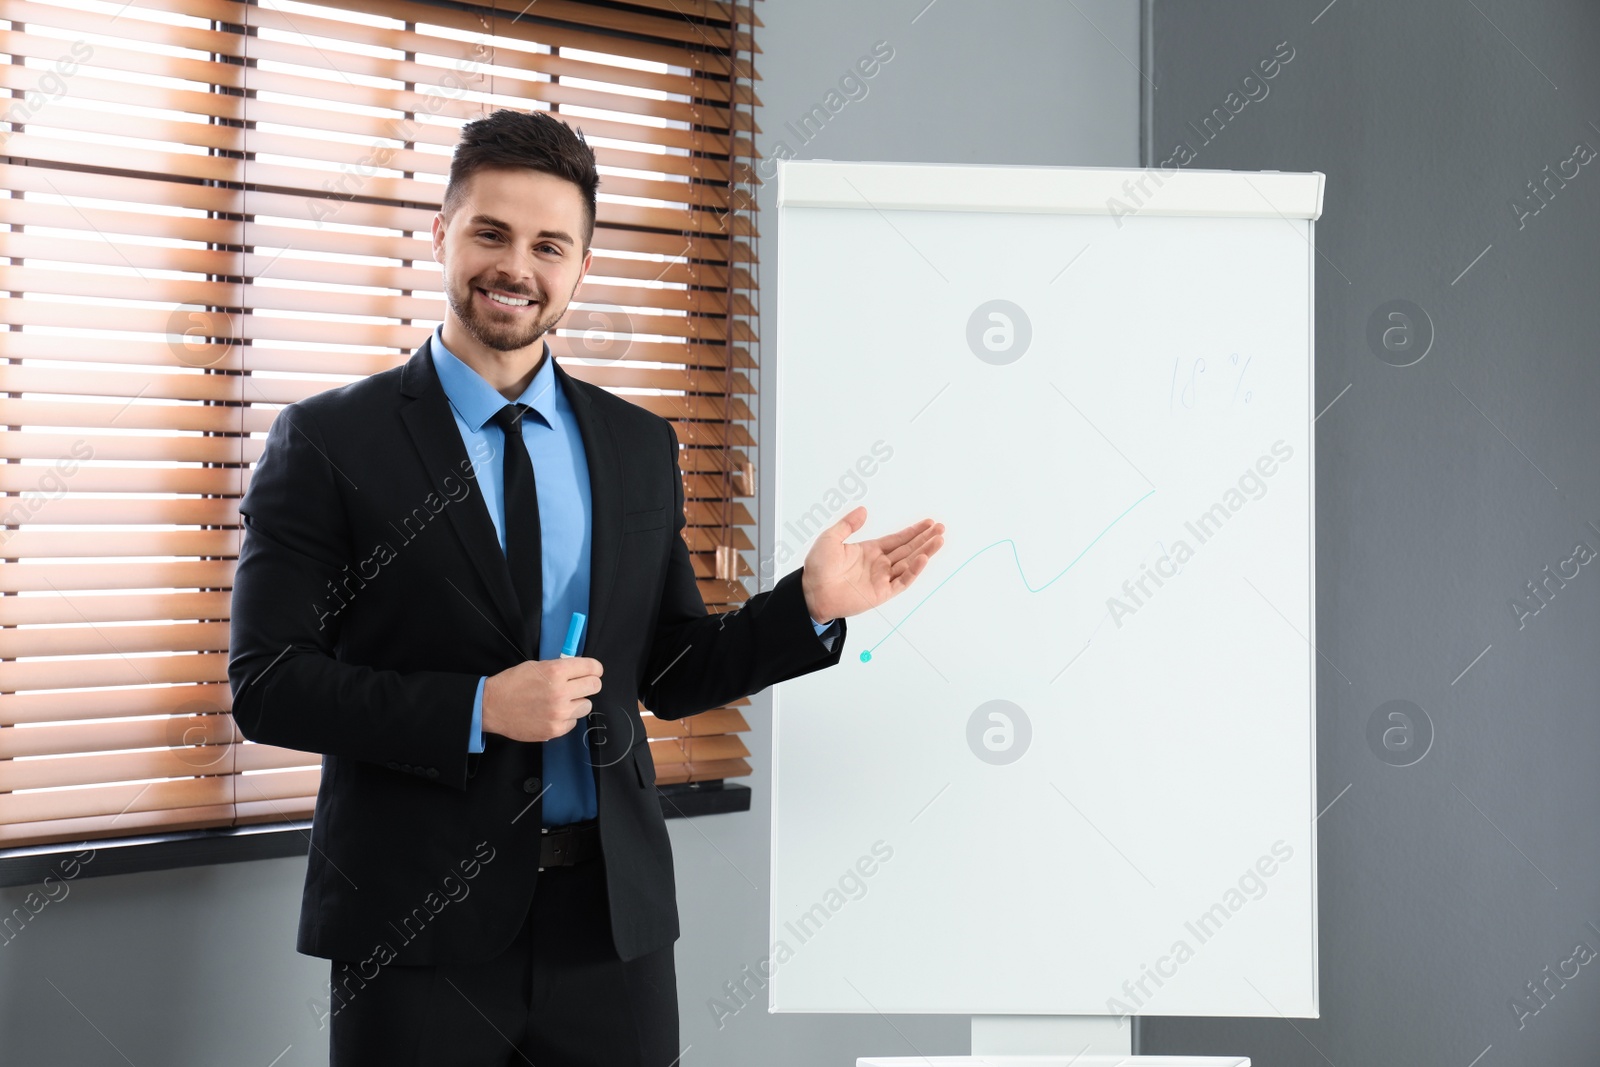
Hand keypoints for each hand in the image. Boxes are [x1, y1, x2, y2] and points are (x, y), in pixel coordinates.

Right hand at [482, 656, 602, 742]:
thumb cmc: (513, 683)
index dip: (595, 668)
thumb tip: (580, 669)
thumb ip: (560, 667)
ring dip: (577, 702)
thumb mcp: (536, 666)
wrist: (492, 707)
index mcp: (556, 672)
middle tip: (579, 685)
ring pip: (587, 706)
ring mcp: (559, 713)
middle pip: (595, 686)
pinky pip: (573, 722)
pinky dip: (566, 717)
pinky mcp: (555, 730)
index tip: (594, 671)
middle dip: (589, 684)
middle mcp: (560, 692)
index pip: (592, 667)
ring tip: (561, 700)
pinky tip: (552, 713)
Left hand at [801, 507, 944, 622]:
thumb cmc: (818, 567)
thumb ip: (848, 524)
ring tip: (939, 540)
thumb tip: (863, 510)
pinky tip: (923, 559)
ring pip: (909, 564)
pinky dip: (913, 571)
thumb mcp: (830, 538)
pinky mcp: (881, 593)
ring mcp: (881, 579)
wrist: (811, 592)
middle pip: (908, 549)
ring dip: (925, 552)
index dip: (913, 531)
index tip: (929, 523)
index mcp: (870, 551)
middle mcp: (879, 564)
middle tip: (941, 528)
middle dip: (925, 539)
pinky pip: (902, 581)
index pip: (897, 539)